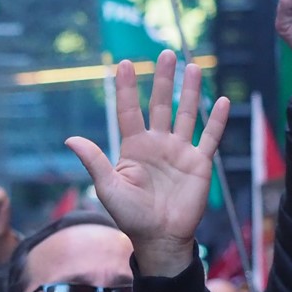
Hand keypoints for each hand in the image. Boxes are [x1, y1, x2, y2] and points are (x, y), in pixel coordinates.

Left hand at [66, 51, 228, 277]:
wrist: (159, 238)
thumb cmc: (130, 217)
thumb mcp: (108, 188)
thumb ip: (94, 161)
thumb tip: (70, 138)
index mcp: (132, 148)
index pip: (128, 111)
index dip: (126, 88)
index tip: (123, 63)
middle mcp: (156, 144)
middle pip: (159, 105)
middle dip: (162, 79)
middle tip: (165, 53)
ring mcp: (179, 152)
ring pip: (186, 114)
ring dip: (189, 91)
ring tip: (192, 66)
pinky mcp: (199, 163)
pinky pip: (209, 137)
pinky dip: (216, 120)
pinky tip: (221, 100)